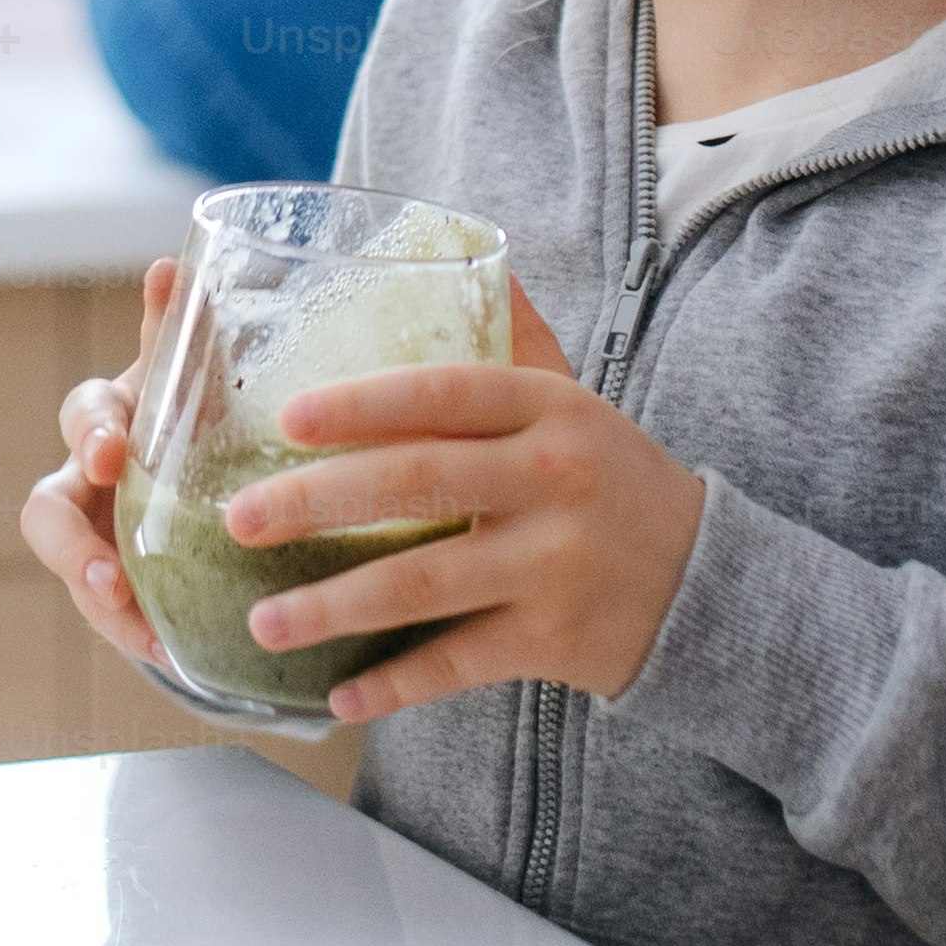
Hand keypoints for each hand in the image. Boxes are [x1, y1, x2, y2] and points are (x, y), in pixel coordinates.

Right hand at [22, 256, 183, 668]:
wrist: (212, 479)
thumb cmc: (200, 413)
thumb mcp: (201, 376)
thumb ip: (185, 326)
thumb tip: (172, 261)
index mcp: (109, 420)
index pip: (84, 417)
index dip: (92, 434)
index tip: (112, 454)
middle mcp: (85, 482)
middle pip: (49, 512)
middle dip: (72, 543)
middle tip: (107, 573)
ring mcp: (95, 540)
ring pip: (73, 574)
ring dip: (99, 602)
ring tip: (140, 630)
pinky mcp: (114, 590)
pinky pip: (110, 616)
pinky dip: (136, 634)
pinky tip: (171, 651)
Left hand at [212, 278, 707, 723]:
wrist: (706, 582)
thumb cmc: (609, 478)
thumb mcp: (572, 402)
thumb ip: (511, 340)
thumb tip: (458, 247)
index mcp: (548, 409)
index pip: (444, 392)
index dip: (361, 402)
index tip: (285, 416)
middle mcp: (552, 479)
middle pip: (416, 483)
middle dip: (315, 502)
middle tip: (239, 520)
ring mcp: (553, 564)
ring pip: (423, 583)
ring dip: (333, 606)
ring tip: (261, 621)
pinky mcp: (553, 639)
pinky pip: (457, 662)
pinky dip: (394, 684)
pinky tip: (337, 697)